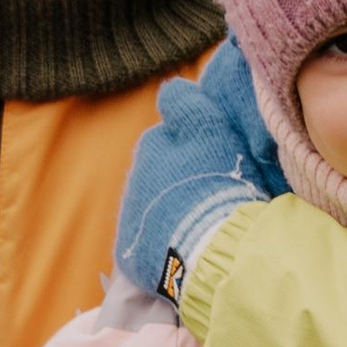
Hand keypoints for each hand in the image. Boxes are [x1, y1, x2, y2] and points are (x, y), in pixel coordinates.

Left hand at [115, 39, 284, 299]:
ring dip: (170, 210)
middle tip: (210, 192)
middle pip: (158, 174)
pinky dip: (163, 243)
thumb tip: (169, 87)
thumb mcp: (208, 129)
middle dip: (177, 178)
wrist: (212, 249)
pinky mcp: (131, 258)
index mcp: (152, 147)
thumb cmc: (216, 183)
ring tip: (201, 224)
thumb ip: (186, 102)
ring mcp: (130, 221)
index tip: (214, 158)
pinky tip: (185, 248)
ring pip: (152, 207)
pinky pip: (147, 244)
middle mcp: (134, 180)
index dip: (193, 146)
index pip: (168, 137)